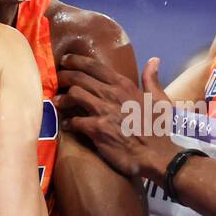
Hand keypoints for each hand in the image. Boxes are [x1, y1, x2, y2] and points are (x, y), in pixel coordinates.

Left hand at [56, 54, 179, 180]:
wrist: (157, 155)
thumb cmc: (159, 128)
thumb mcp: (160, 100)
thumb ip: (152, 80)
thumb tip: (153, 60)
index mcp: (125, 85)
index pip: (95, 66)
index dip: (76, 60)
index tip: (65, 60)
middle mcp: (112, 94)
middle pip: (79, 78)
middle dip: (64, 76)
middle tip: (56, 79)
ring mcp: (103, 111)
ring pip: (74, 95)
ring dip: (62, 98)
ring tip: (57, 101)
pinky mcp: (97, 129)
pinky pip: (75, 121)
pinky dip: (68, 122)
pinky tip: (67, 125)